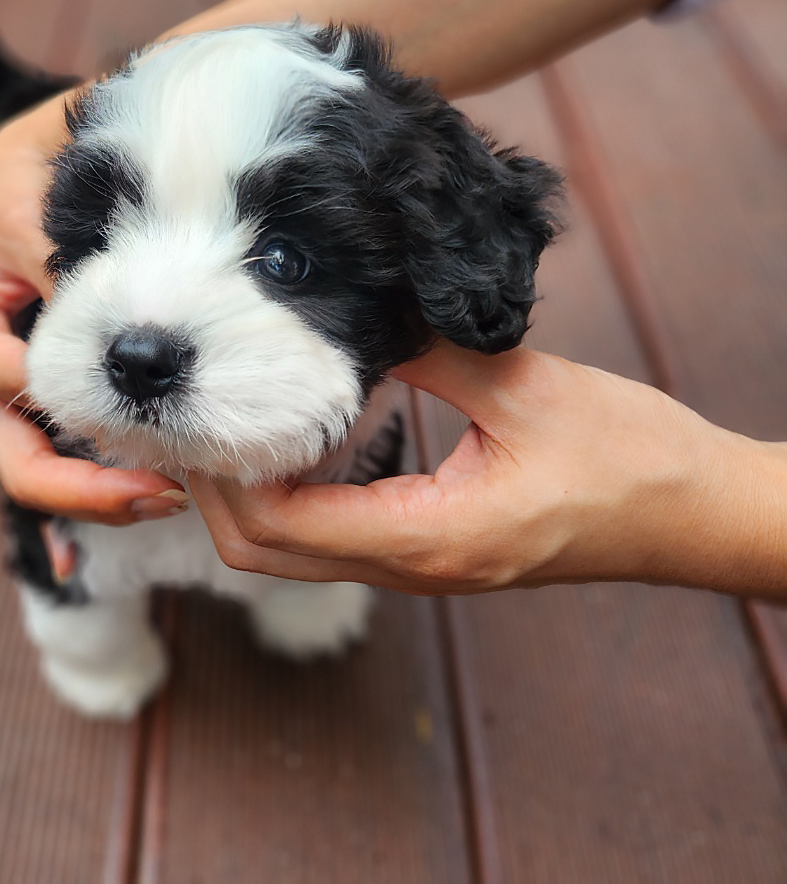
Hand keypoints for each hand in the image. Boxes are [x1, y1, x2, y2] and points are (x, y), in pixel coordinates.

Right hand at [0, 94, 185, 524]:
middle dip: (89, 492)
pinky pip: (70, 457)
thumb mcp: (37, 194)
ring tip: (178, 494)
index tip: (149, 416)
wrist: (40, 159)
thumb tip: (108, 327)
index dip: (79, 410)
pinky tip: (159, 493)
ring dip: (106, 493)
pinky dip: (108, 480)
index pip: (14, 389)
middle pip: (21, 461)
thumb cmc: (31, 168)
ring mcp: (12, 394)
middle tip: (166, 495)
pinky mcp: (50, 398)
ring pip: (46, 473)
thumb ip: (59, 256)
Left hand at [191, 342, 786, 595]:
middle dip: (215, 494)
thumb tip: (353, 318)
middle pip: (267, 556)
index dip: (224, 476)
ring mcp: (419, 568)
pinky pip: (335, 540)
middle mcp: (411, 568)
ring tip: (230, 423)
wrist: (691, 515)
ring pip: (295, 555)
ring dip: (250, 498)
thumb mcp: (525, 389)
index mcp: (426, 537)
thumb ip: (428, 354)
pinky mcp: (431, 552)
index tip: (201, 416)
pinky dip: (294, 499)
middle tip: (196, 419)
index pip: (280, 526)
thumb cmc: (629, 458)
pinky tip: (296, 437)